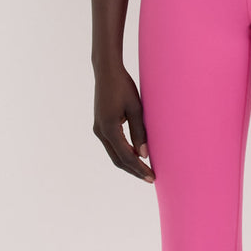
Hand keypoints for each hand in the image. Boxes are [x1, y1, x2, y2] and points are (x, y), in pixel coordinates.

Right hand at [93, 64, 153, 183]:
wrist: (106, 72)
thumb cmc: (123, 86)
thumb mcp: (135, 108)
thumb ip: (139, 132)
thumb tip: (144, 155)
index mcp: (109, 128)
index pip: (126, 156)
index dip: (139, 168)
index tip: (152, 177)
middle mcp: (100, 131)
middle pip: (118, 160)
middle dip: (134, 170)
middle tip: (150, 178)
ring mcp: (98, 129)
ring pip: (114, 154)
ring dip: (128, 164)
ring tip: (144, 170)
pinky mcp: (100, 125)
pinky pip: (112, 146)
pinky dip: (123, 154)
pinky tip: (135, 156)